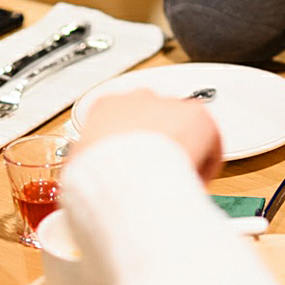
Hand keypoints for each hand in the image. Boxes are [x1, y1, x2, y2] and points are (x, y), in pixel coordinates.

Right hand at [76, 90, 223, 181]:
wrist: (126, 179)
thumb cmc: (100, 179)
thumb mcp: (76, 173)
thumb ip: (86, 169)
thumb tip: (88, 185)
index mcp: (106, 107)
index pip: (121, 117)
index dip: (130, 145)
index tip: (135, 164)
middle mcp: (139, 99)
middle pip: (155, 119)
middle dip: (159, 144)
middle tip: (159, 173)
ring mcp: (169, 104)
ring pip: (183, 128)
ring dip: (183, 150)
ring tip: (179, 180)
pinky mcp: (197, 115)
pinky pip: (208, 139)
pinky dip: (206, 160)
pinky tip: (197, 180)